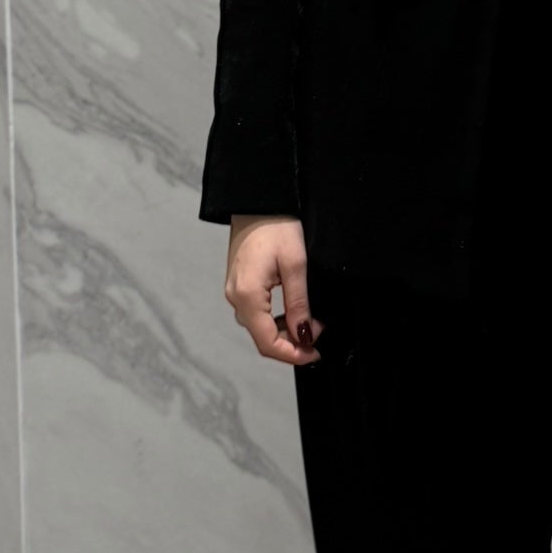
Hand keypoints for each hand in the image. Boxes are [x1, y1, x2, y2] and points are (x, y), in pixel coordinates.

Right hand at [225, 214, 321, 364]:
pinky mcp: (238, 282)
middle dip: (291, 343)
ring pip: (258, 325)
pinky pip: (255, 310)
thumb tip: (304, 336)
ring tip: (309, 321)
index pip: (267, 343)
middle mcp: (235, 297)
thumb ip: (299, 304)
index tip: (315, 352)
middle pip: (262, 337)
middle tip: (317, 334)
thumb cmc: (276, 225)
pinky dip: (274, 317)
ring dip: (284, 330)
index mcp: (247, 296)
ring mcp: (234, 289)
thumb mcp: (295, 265)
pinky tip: (292, 309)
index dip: (293, 354)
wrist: (258, 198)